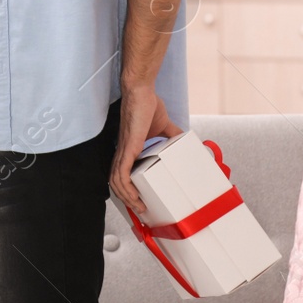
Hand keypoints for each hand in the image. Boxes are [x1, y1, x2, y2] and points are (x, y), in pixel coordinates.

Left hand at [109, 84, 182, 216]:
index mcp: (129, 149)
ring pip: (117, 182)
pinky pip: (121, 174)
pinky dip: (125, 188)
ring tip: (139, 208)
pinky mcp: (127, 148)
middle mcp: (123, 152)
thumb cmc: (147, 104)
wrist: (141, 92)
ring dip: (126, 198)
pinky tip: (133, 196)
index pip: (122, 174)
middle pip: (116, 182)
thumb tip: (185, 139)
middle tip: (141, 210)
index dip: (127, 189)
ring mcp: (124, 151)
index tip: (139, 200)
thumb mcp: (163, 124)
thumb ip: (172, 133)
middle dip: (127, 199)